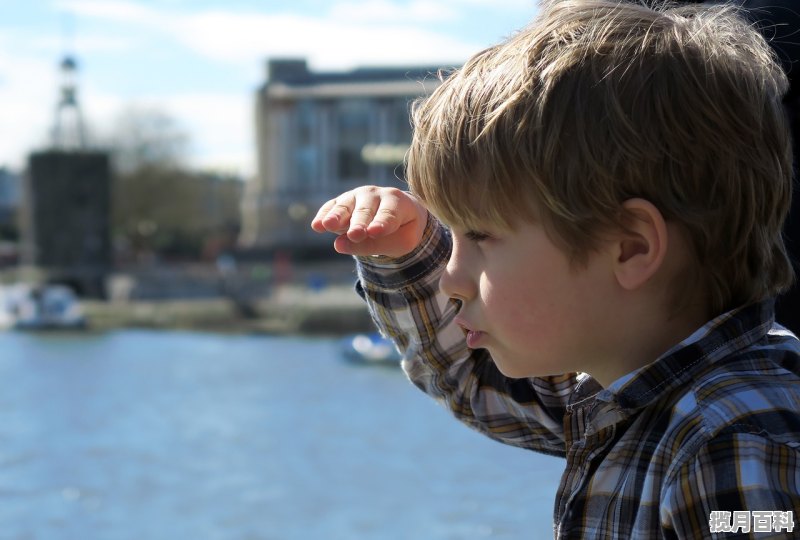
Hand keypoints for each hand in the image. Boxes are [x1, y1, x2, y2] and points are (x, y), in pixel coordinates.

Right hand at [310, 186, 428, 256]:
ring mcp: (356, 196)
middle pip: (366, 210)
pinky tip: (317, 225)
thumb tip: (338, 245)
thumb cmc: (401, 230)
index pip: (390, 214)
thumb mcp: (400, 242)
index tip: (375, 232)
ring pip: (346, 206)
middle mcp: (375, 194)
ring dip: (337, 216)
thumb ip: (375, 245)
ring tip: (328, 225)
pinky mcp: (340, 202)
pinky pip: (331, 207)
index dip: (382, 223)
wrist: (397, 214)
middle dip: (359, 222)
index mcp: (397, 201)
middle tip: (355, 234)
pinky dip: (324, 215)